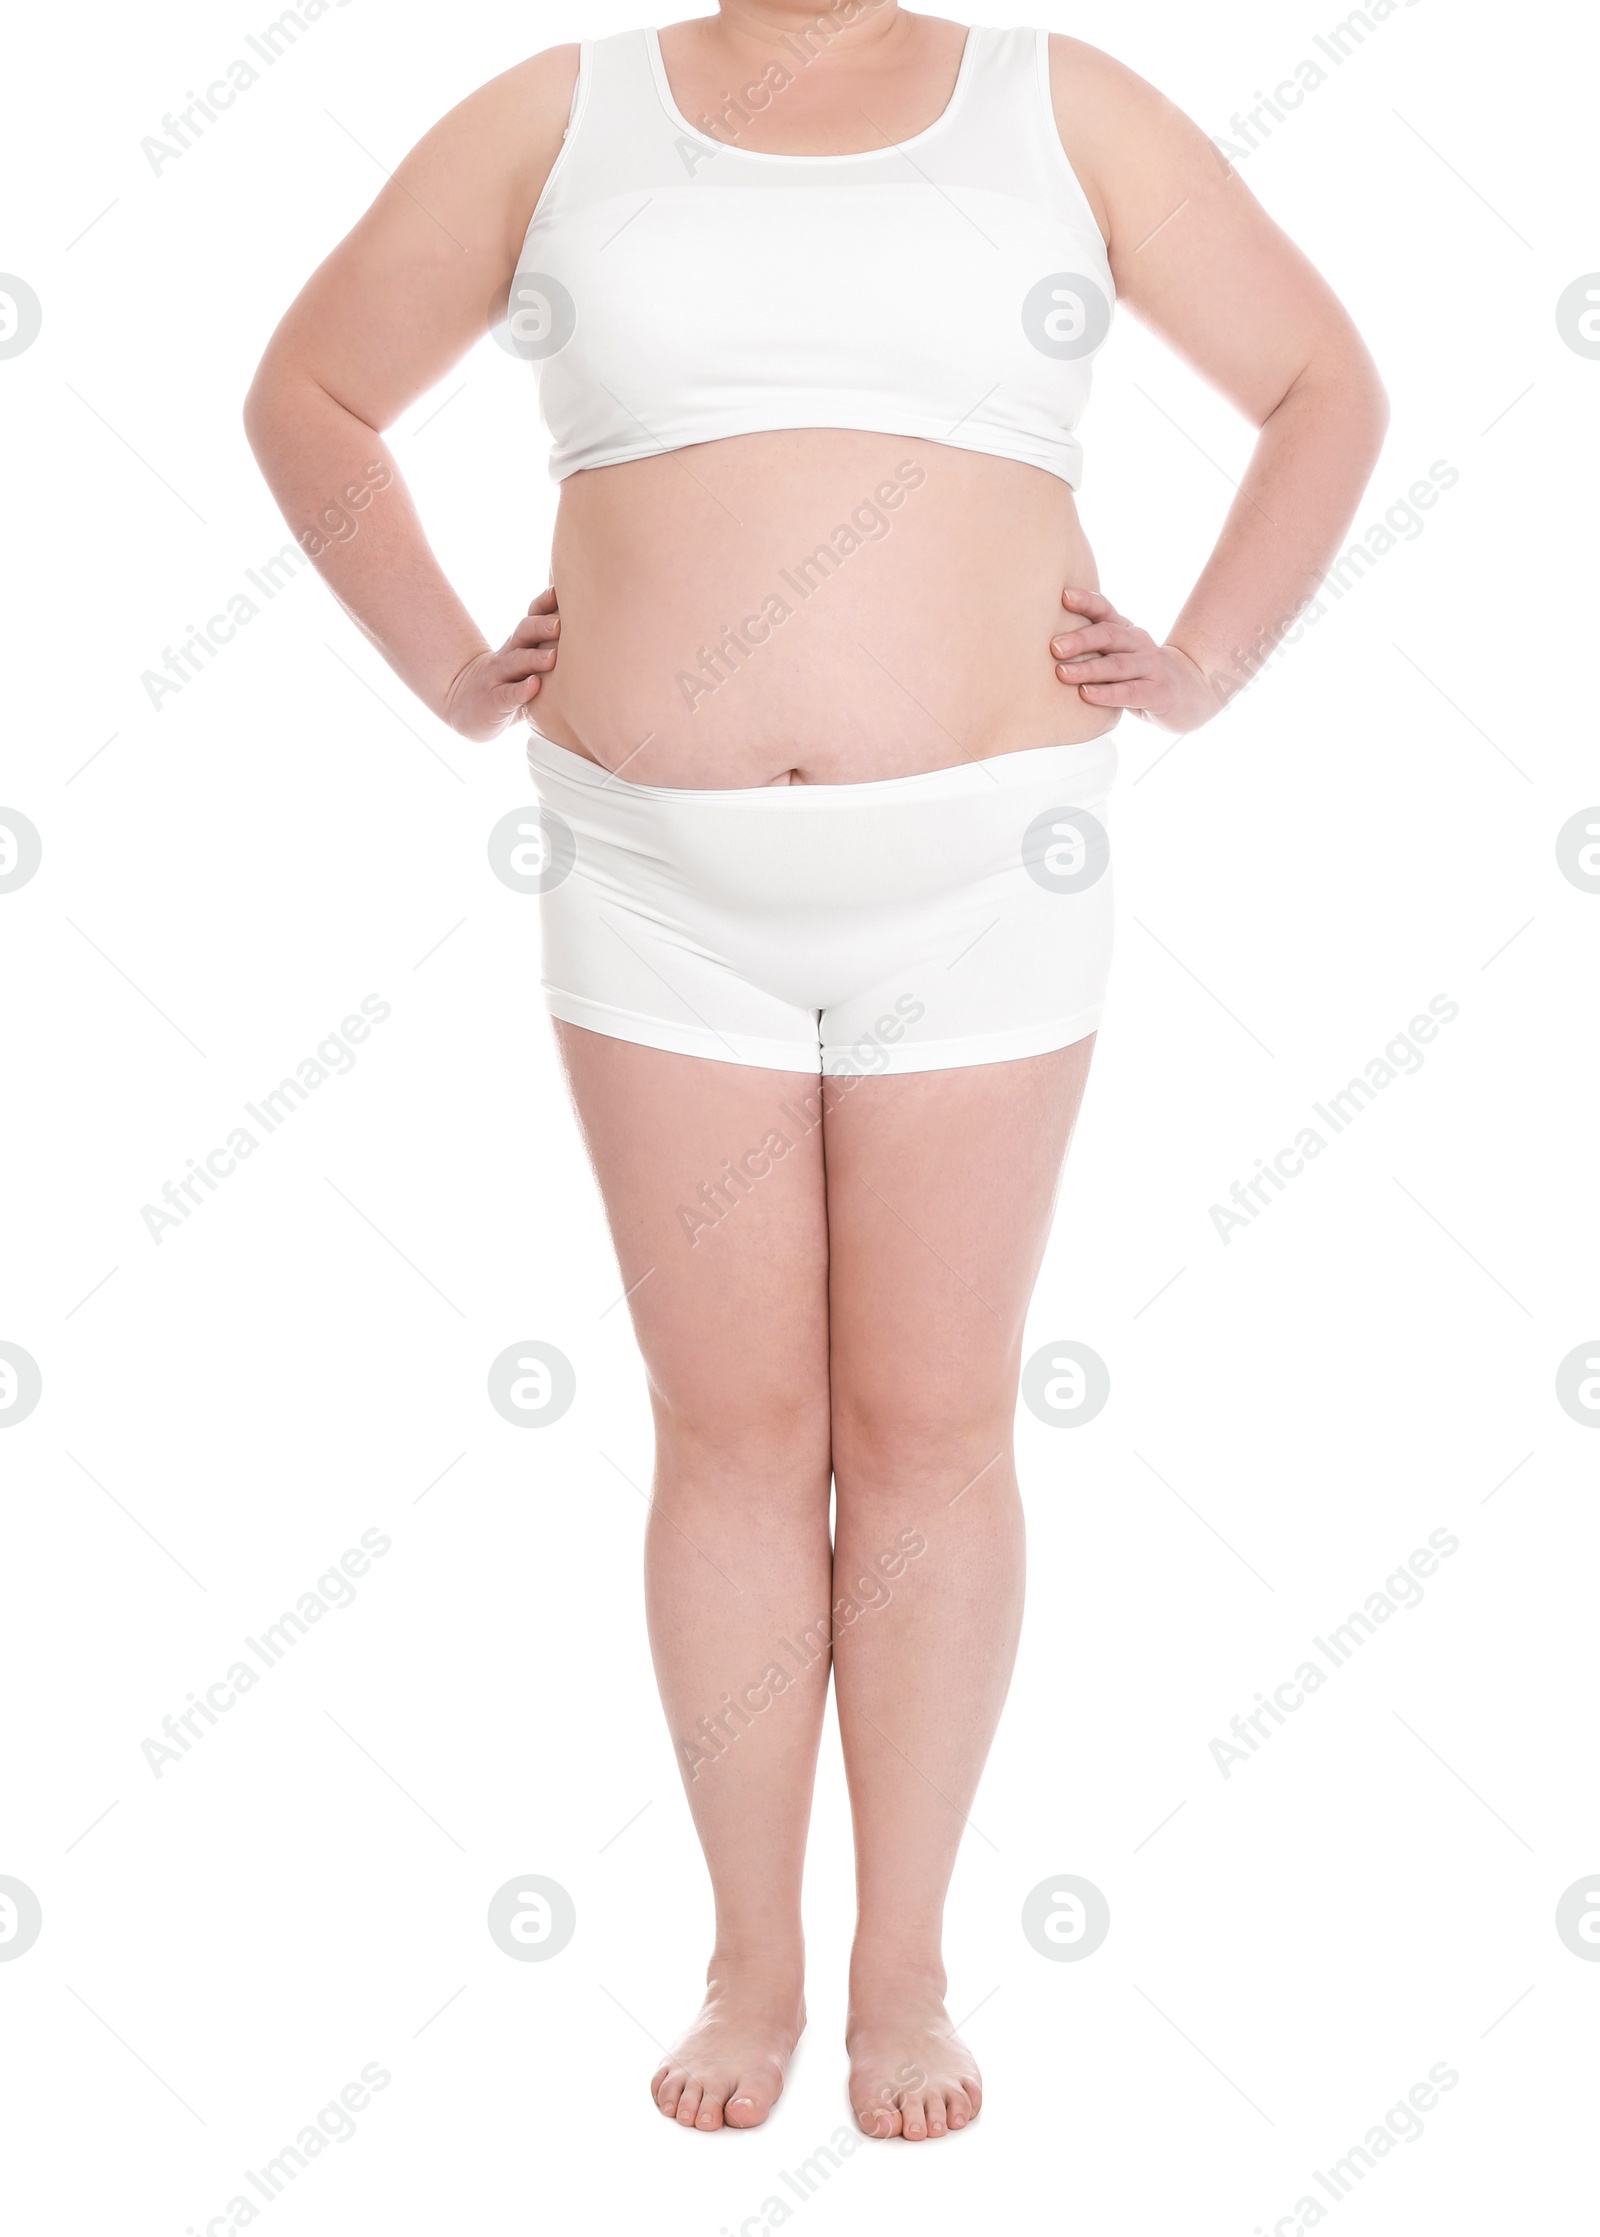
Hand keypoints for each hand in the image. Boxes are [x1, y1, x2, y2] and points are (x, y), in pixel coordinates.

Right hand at [441, 586, 559, 741]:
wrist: (469, 703)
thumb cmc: (513, 681)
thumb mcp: (530, 659)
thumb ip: (554, 644)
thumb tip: (592, 629)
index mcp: (523, 641)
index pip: (534, 615)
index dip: (546, 602)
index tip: (562, 591)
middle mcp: (510, 653)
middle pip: (524, 632)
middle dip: (542, 626)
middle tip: (561, 624)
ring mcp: (498, 676)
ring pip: (516, 662)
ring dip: (534, 658)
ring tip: (553, 657)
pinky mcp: (492, 701)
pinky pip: (507, 695)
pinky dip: (521, 691)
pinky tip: (534, 686)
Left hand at [1050, 586, 1224, 734]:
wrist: (1190, 692)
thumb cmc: (1140, 673)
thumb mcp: (1120, 654)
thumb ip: (1093, 646)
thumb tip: (1044, 641)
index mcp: (1125, 631)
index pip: (1105, 611)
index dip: (1086, 602)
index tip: (1063, 596)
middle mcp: (1138, 643)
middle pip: (1109, 635)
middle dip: (1080, 639)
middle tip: (1054, 646)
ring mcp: (1150, 667)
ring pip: (1117, 665)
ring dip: (1089, 668)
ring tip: (1062, 672)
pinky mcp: (1158, 693)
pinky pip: (1130, 692)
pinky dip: (1107, 693)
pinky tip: (1086, 695)